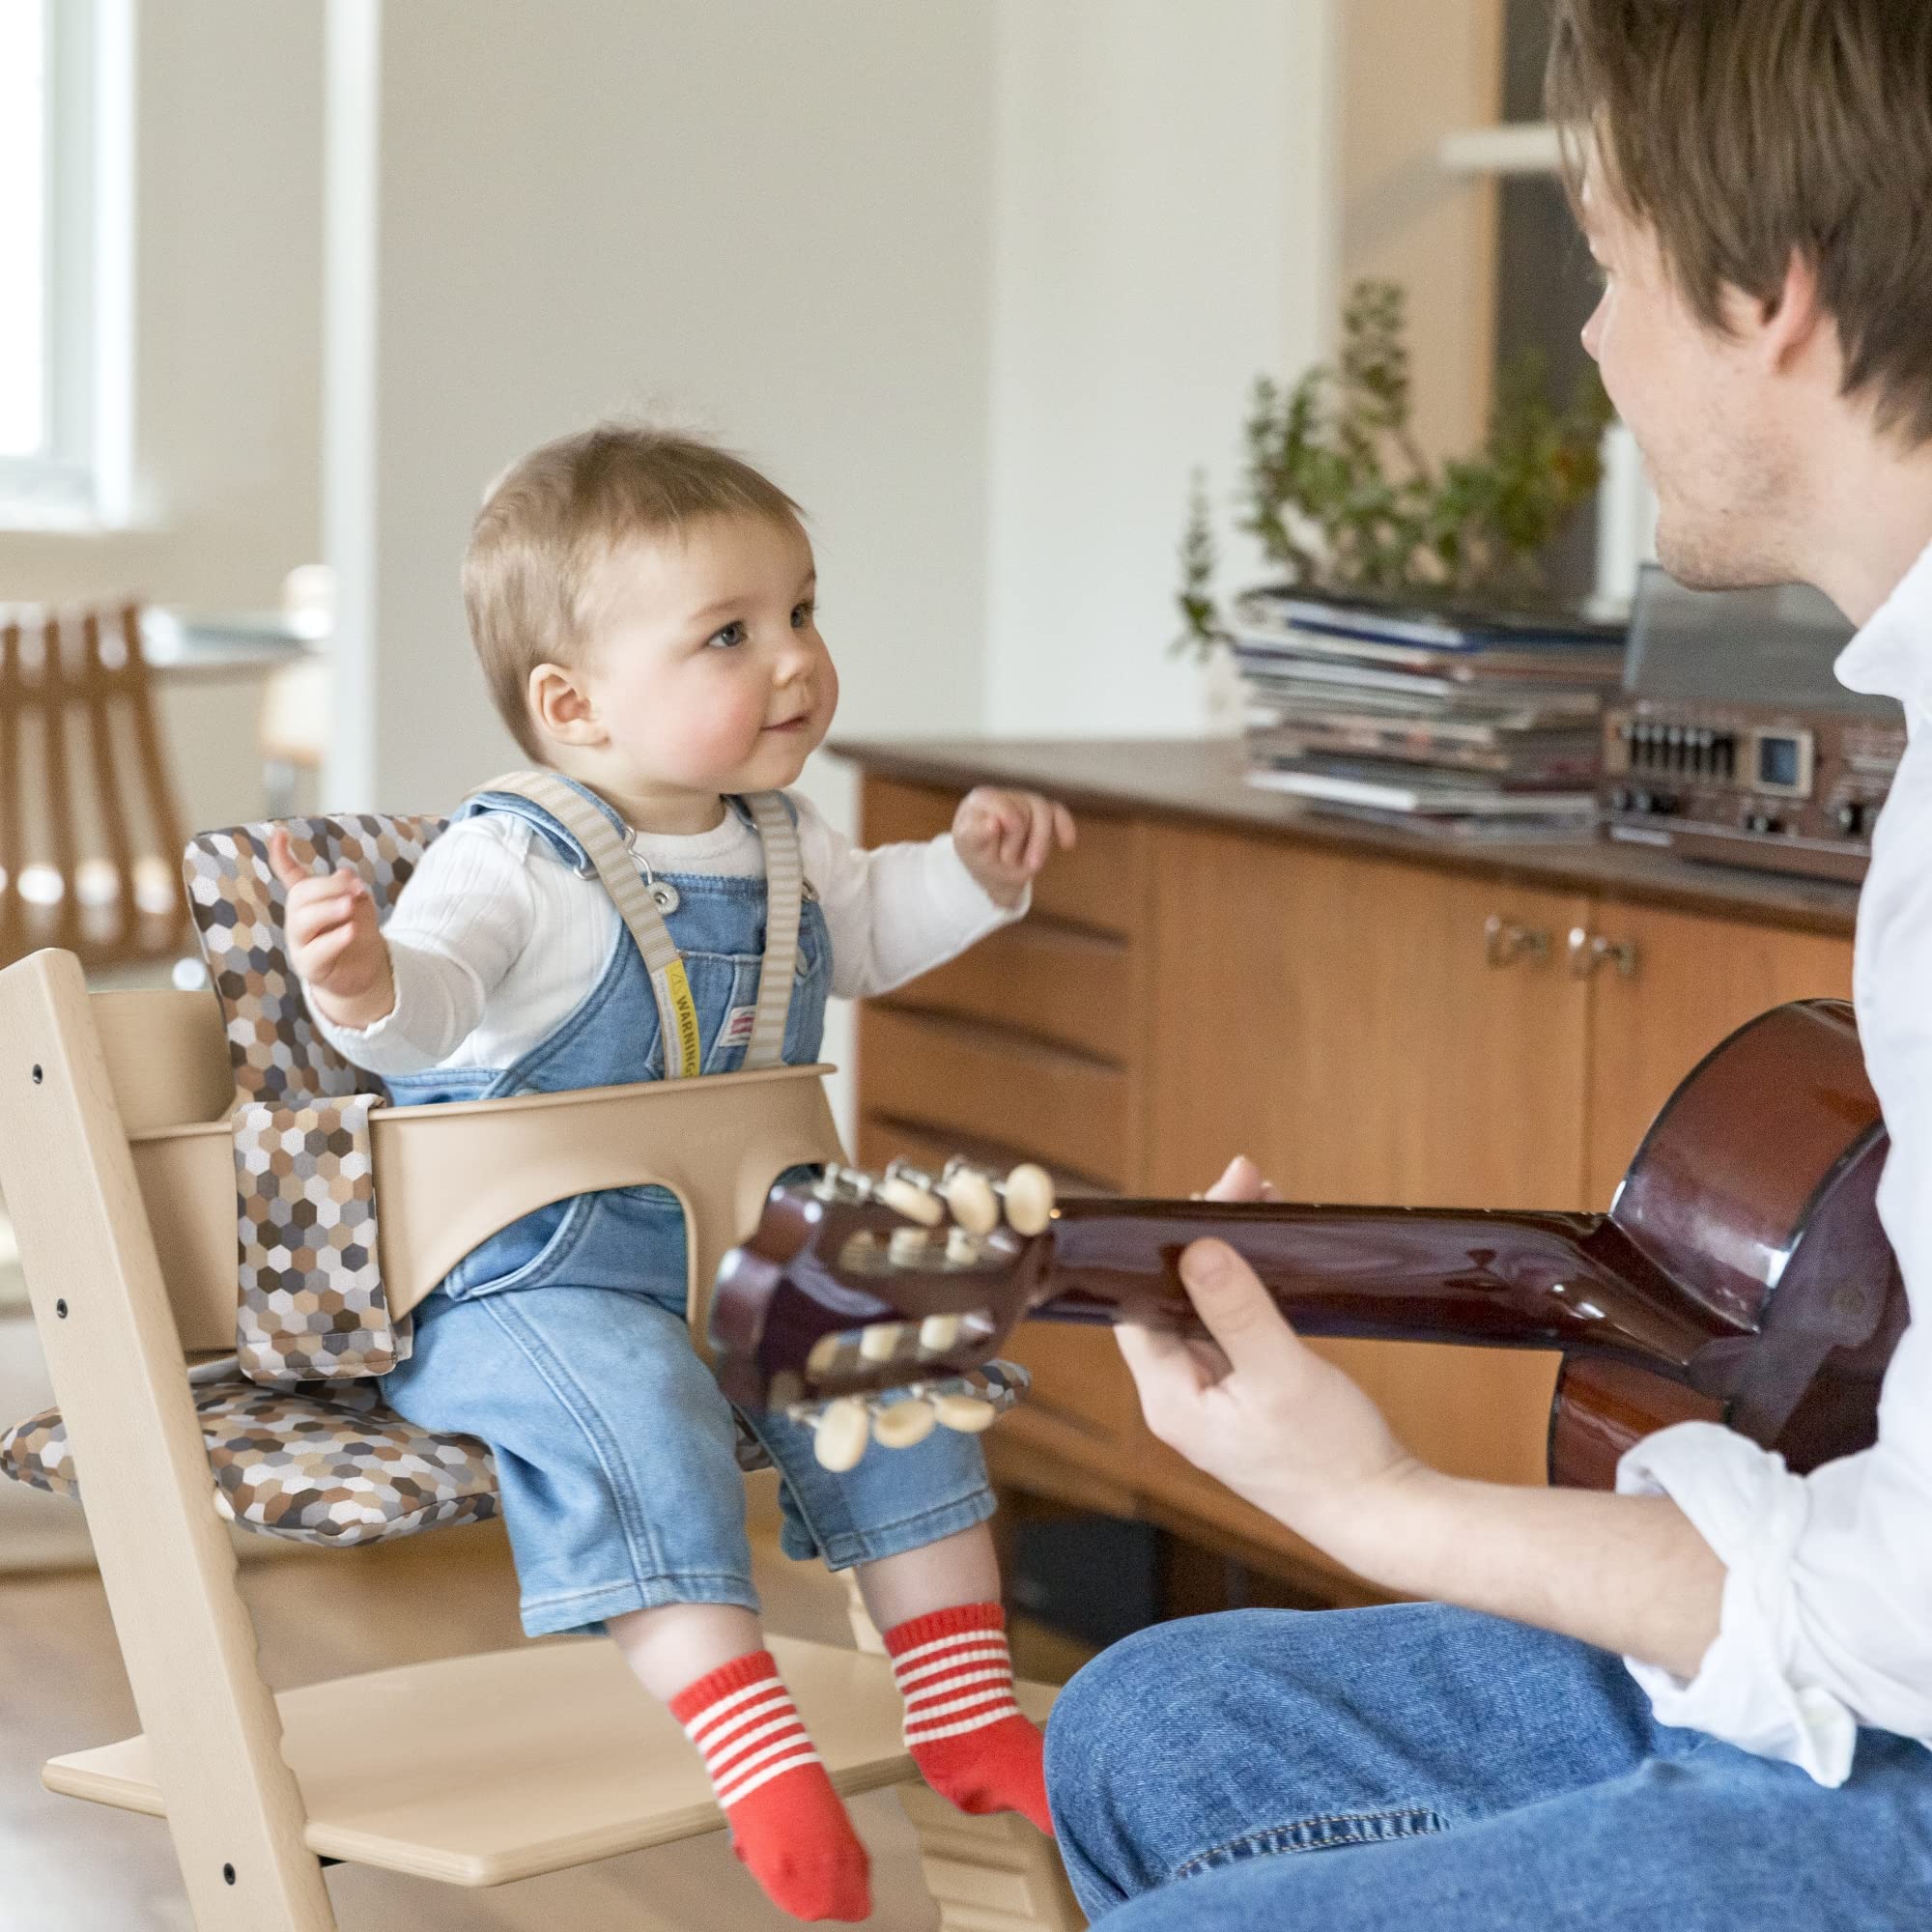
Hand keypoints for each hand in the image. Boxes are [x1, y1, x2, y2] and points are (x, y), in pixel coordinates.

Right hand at [267, 828, 394, 1030]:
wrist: (365, 974)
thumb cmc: (358, 935)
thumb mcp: (361, 907)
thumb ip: (350, 890)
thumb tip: (345, 874)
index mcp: (308, 902)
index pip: (291, 876)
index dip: (281, 855)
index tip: (280, 833)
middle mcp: (299, 920)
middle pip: (299, 897)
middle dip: (326, 888)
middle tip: (356, 888)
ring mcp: (300, 944)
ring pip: (302, 922)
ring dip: (327, 910)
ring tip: (348, 906)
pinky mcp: (310, 967)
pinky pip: (316, 952)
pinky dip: (333, 939)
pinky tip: (349, 931)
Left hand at [952, 787, 1075, 907]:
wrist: (991, 867)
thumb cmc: (977, 852)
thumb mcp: (968, 848)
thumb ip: (975, 835)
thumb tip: (992, 823)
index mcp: (983, 799)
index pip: (1000, 802)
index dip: (1007, 820)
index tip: (1005, 846)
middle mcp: (1007, 796)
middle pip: (1023, 808)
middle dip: (1018, 840)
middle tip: (1007, 862)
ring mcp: (1028, 803)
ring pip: (1045, 811)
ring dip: (1041, 842)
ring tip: (1033, 867)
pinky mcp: (1045, 814)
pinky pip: (1059, 814)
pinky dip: (1065, 827)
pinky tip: (1067, 845)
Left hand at [1114, 1156, 1422, 1554]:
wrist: (1386, 1514)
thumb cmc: (1333, 1458)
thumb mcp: (1281, 1375)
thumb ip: (1237, 1310)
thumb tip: (1195, 1247)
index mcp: (1170, 1399)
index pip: (1137, 1303)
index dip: (1162, 1247)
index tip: (1205, 1199)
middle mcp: (1181, 1398)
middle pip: (1169, 1299)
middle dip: (1201, 1240)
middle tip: (1243, 1184)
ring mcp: (1214, 1398)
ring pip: (1204, 1309)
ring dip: (1228, 1259)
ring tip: (1261, 1202)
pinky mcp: (1247, 1395)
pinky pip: (1234, 1327)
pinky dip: (1248, 1288)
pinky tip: (1272, 1256)